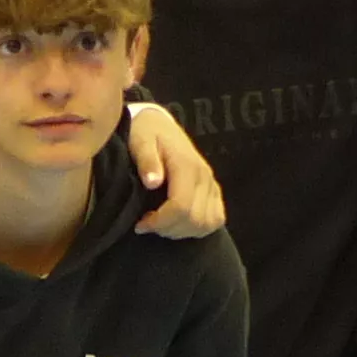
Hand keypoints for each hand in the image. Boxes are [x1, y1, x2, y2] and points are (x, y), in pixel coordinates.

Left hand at [123, 101, 222, 237]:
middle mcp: (204, 176)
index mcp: (186, 165)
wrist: (159, 124)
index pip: (181, 206)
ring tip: (161, 224)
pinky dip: (198, 228)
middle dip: (168, 229)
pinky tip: (178, 223)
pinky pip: (216, 219)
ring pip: (207, 223)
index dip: (160, 222)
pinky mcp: (214, 191)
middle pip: (194, 219)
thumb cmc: (146, 134)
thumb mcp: (140, 141)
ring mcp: (211, 184)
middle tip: (147, 225)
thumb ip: (146, 160)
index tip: (140, 224)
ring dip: (182, 231)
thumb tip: (152, 182)